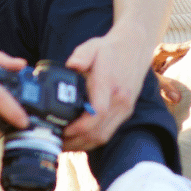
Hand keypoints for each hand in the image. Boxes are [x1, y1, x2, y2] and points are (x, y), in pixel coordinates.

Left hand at [61, 21, 155, 150]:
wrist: (136, 47)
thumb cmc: (110, 49)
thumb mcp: (93, 46)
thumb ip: (81, 56)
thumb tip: (71, 65)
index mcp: (110, 85)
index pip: (97, 113)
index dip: (79, 127)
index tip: (62, 129)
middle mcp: (120, 100)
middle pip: (98, 132)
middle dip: (75, 142)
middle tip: (55, 141)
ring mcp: (124, 108)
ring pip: (103, 137)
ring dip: (82, 144)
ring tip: (63, 144)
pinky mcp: (125, 112)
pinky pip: (108, 133)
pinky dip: (91, 140)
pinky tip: (78, 139)